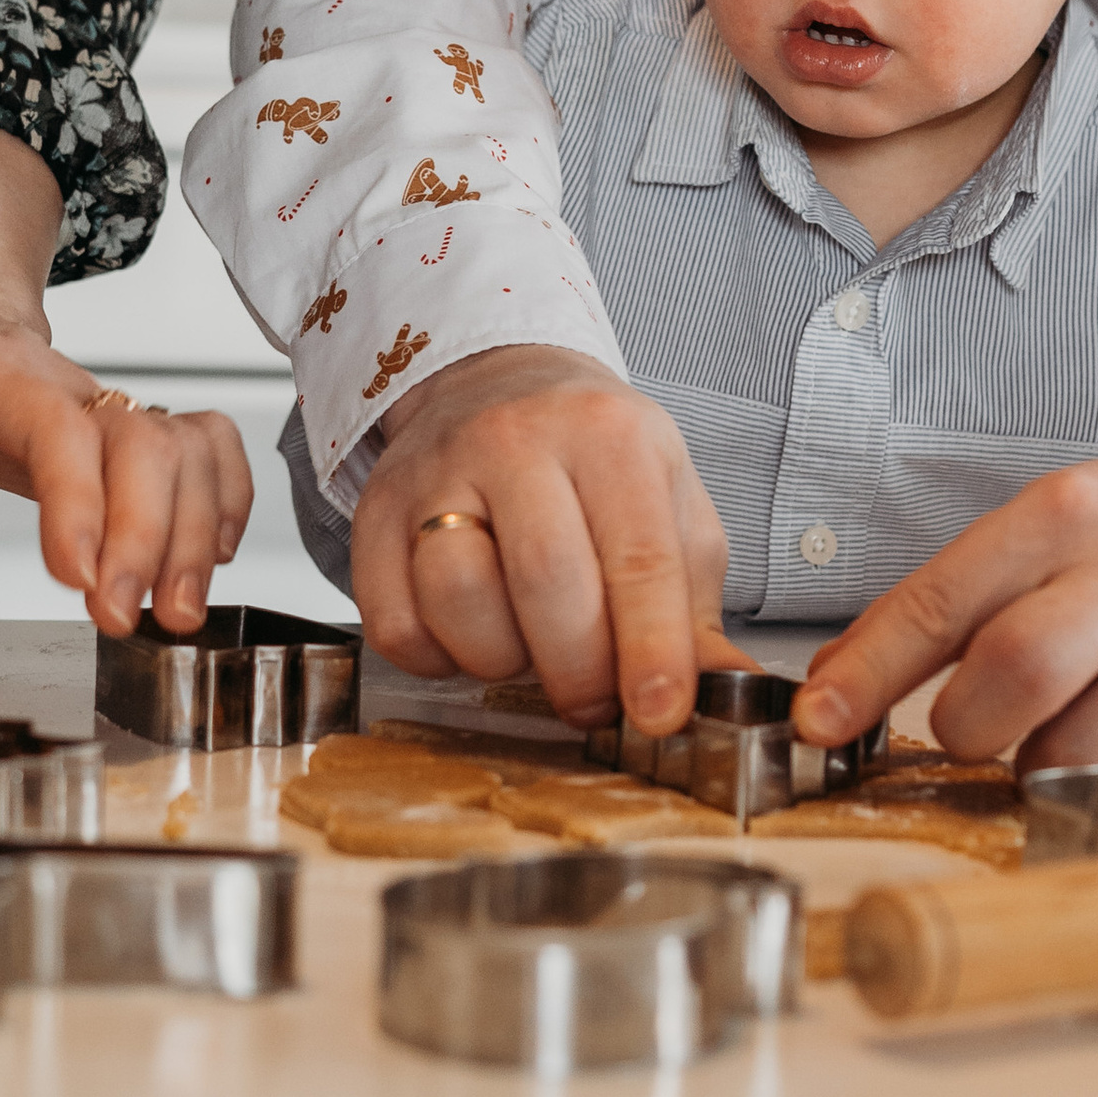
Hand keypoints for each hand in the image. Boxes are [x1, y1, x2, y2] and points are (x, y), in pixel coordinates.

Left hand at [0, 293, 254, 640]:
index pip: (58, 431)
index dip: (80, 503)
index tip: (76, 578)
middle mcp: (73, 392)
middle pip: (146, 446)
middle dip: (148, 540)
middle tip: (120, 618)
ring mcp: (113, 410)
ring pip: (189, 452)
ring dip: (195, 536)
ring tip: (172, 611)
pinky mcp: (136, 432)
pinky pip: (211, 447)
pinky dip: (228, 501)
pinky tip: (210, 556)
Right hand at [353, 343, 733, 729]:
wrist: (493, 382)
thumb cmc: (595, 461)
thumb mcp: (670, 506)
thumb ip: (694, 603)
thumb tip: (723, 689)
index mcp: (609, 433)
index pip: (637, 555)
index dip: (651, 648)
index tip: (660, 714)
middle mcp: (516, 438)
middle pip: (546, 581)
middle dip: (579, 672)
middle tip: (596, 700)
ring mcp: (435, 471)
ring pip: (458, 599)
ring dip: (502, 660)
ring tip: (529, 646)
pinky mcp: (374, 512)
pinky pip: (396, 625)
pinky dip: (437, 658)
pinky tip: (471, 631)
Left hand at [789, 462, 1097, 769]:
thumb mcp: (1045, 531)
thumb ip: (947, 600)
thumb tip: (832, 686)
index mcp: (1069, 516)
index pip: (947, 600)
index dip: (869, 671)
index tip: (817, 721)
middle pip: (1013, 676)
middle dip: (965, 726)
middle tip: (975, 725)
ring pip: (1067, 758)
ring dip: (1034, 764)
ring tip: (1064, 720)